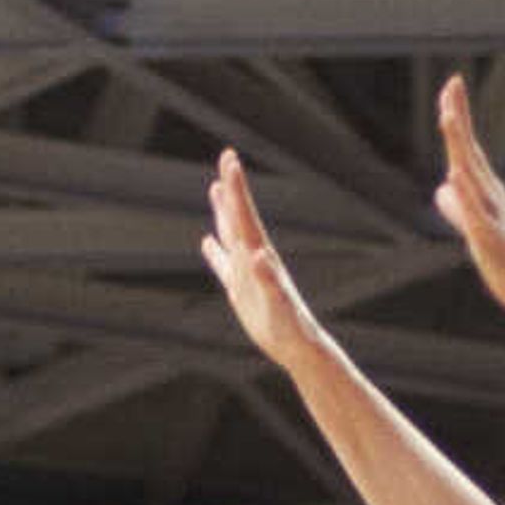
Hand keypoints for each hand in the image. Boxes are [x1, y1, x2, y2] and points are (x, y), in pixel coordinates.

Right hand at [201, 148, 329, 371]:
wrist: (297, 347)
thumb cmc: (291, 327)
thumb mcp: (278, 304)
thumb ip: (268, 279)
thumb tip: (258, 255)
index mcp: (260, 256)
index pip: (245, 215)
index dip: (236, 188)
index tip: (230, 159)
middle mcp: (253, 258)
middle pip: (238, 216)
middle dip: (231, 188)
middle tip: (226, 157)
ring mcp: (246, 273)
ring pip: (231, 234)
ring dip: (223, 211)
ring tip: (215, 188)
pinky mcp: (241, 289)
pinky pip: (224, 265)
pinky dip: (215, 252)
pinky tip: (207, 242)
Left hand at [433, 74, 504, 318]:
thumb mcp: (474, 228)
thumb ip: (457, 208)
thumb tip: (442, 188)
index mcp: (485, 192)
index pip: (468, 148)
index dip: (458, 118)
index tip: (450, 87)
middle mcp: (491, 195)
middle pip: (470, 150)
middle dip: (459, 116)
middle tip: (452, 82)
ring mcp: (492, 214)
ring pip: (471, 173)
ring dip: (459, 144)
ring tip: (446, 116)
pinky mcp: (490, 237)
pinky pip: (476, 212)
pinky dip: (465, 192)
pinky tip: (454, 174)